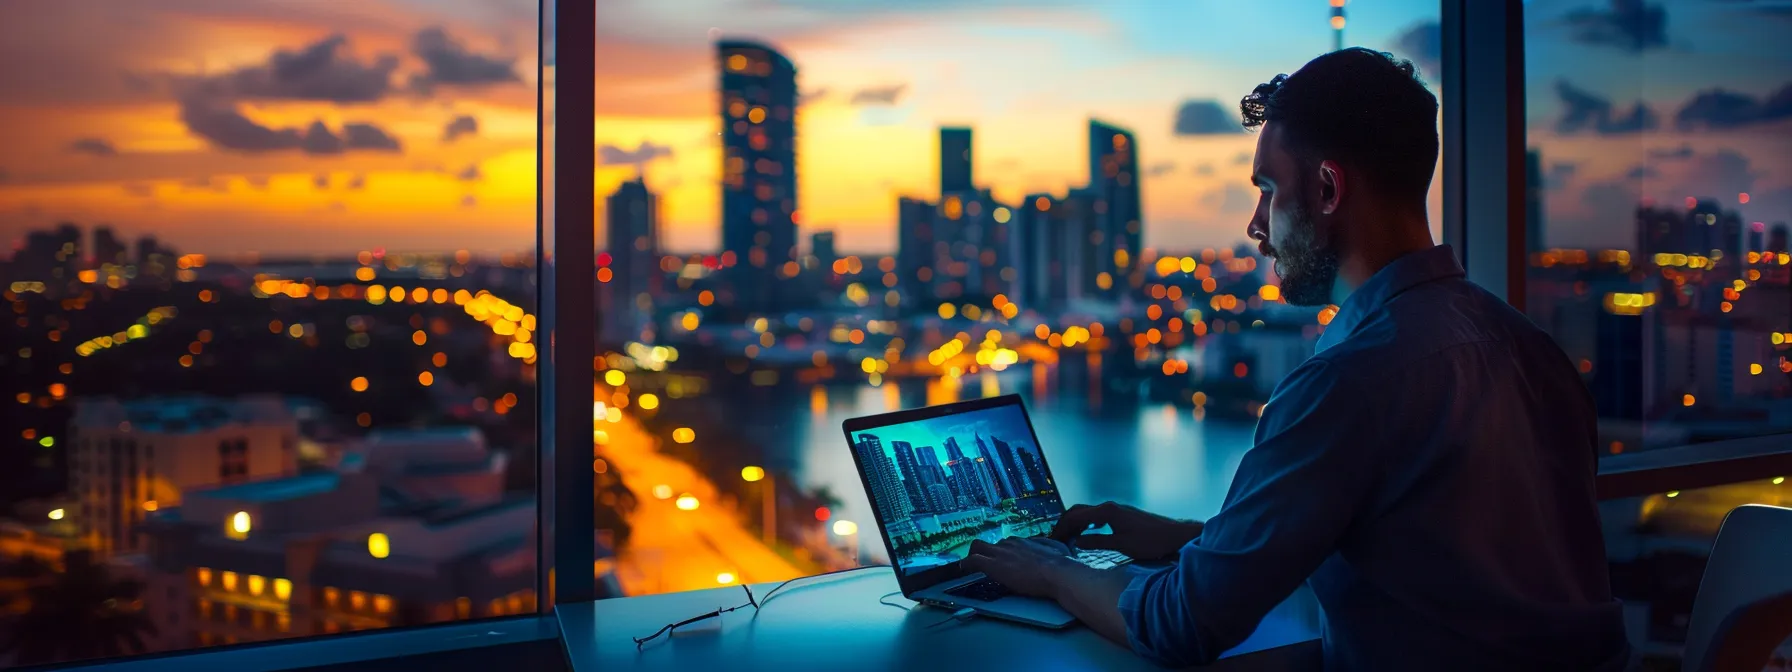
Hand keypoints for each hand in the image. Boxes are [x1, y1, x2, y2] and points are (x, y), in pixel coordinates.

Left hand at [961, 537, 1078, 598]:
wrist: (1058, 573)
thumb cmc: (1062, 564)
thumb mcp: (1057, 549)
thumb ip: (1048, 547)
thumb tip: (1052, 547)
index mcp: (1023, 542)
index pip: (1006, 543)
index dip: (1001, 552)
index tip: (1001, 559)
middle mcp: (1010, 544)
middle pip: (989, 543)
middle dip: (984, 552)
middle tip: (982, 561)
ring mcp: (1000, 553)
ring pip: (977, 547)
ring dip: (973, 556)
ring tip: (970, 565)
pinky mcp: (993, 565)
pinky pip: (973, 560)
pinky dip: (966, 564)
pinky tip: (963, 568)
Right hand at [1050, 501, 1200, 560]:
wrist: (1174, 535)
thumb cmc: (1150, 541)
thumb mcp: (1121, 545)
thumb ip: (1097, 542)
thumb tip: (1077, 542)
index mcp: (1106, 511)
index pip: (1075, 516)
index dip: (1061, 527)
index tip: (1052, 540)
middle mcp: (1109, 507)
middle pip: (1078, 511)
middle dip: (1065, 523)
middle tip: (1055, 538)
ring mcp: (1116, 509)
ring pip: (1087, 512)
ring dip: (1075, 523)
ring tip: (1067, 538)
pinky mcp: (1122, 515)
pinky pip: (1096, 515)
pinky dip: (1086, 523)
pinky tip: (1087, 533)